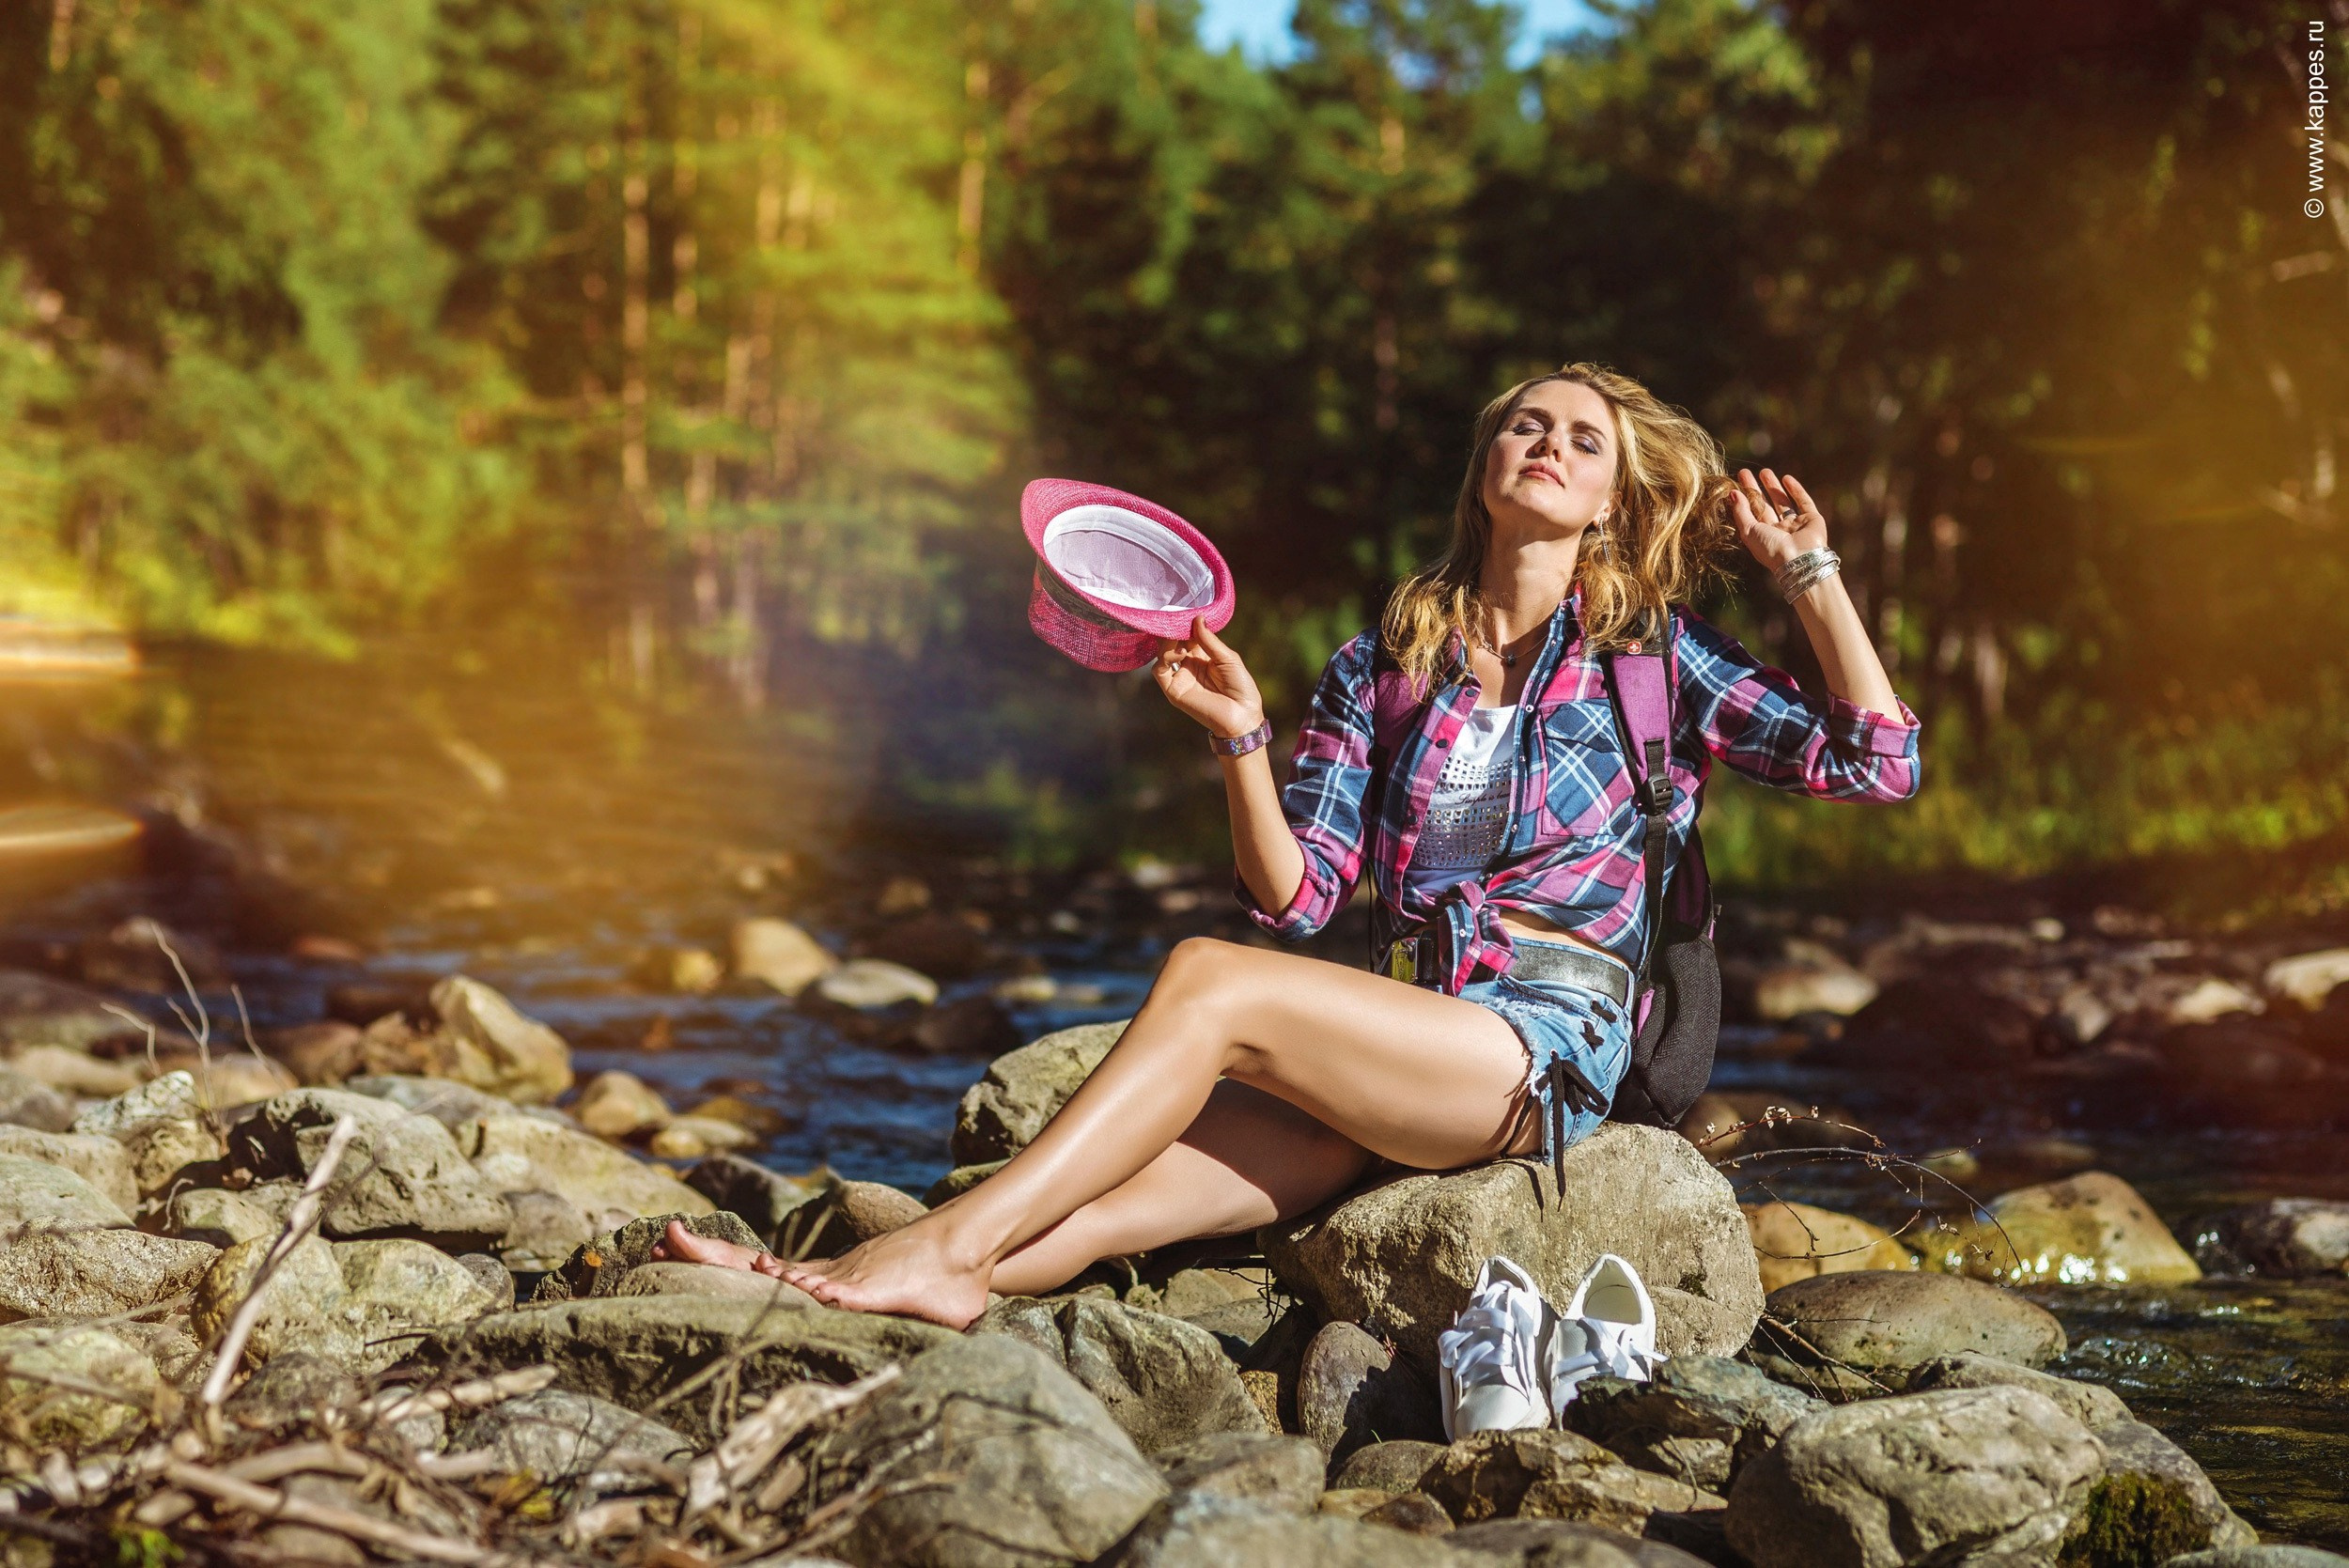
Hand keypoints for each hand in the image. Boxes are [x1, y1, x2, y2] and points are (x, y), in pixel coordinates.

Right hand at [1153, 616, 1264, 739]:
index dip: (1186, 624)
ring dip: (1168, 641)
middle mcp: (1189, 665)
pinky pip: (1159, 671)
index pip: (1188, 635)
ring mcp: (1180, 677)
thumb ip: (1209, 640)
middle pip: (1173, 642)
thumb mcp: (1227, 658)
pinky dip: (1164, 658)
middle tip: (1176, 618)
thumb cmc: (1240, 687)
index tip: (1185, 611)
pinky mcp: (1173, 690)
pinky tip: (1180, 653)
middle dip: (1174, 629)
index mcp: (1203, 656)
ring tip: (1179, 637)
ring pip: (1162, 653)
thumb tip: (1197, 618)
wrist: (1242, 716)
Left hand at [1729, 467, 1828, 571]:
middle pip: (1764, 506)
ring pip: (1782, 502)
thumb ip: (1740, 512)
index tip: (1735, 482)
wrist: (1800, 559)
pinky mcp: (1812, 519)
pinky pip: (1803, 501)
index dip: (1743, 498)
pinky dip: (1796, 490)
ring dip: (1773, 487)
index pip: (1751, 513)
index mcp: (1763, 536)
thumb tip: (1732, 493)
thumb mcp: (1749, 531)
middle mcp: (1778, 531)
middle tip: (1745, 472)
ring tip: (1764, 471)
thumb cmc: (1771, 549)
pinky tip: (1786, 478)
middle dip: (1755, 489)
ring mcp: (1796, 525)